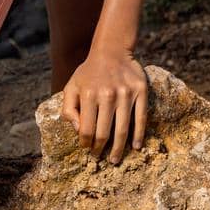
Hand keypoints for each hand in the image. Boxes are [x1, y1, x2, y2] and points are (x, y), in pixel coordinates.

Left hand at [61, 49, 148, 163]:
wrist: (112, 50)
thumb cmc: (89, 73)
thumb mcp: (72, 86)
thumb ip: (69, 109)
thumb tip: (79, 131)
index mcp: (88, 94)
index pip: (86, 129)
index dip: (86, 143)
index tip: (87, 150)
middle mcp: (107, 95)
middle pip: (104, 132)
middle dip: (101, 149)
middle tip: (100, 158)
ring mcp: (125, 94)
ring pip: (122, 129)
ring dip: (119, 149)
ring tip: (116, 160)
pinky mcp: (141, 92)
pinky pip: (140, 119)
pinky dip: (138, 135)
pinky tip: (135, 146)